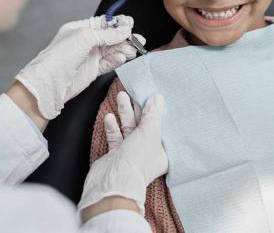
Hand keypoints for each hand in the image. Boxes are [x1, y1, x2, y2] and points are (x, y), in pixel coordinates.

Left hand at [14, 15, 139, 119]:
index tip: (130, 24)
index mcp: (80, 29)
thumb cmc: (60, 56)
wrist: (51, 83)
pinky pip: (109, 63)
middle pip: (111, 37)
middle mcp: (85, 42)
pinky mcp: (93, 70)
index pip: (103, 23)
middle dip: (125, 37)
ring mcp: (89, 56)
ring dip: (124, 49)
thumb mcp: (86, 37)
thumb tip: (125, 30)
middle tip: (138, 39)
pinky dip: (117, 60)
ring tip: (134, 50)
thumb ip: (108, 34)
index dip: (118, 23)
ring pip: (112, 50)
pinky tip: (122, 58)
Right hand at [78, 92, 167, 218]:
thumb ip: (153, 114)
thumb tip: (157, 98)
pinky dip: (113, 126)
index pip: (162, 127)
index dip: (158, 112)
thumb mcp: (150, 131)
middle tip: (134, 91)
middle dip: (138, 108)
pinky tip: (110, 116)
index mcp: (163, 151)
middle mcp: (148, 152)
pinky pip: (116, 136)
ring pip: (129, 128)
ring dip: (125, 113)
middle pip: (144, 125)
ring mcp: (131, 153)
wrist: (112, 182)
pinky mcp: (116, 155)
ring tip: (121, 96)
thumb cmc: (137, 158)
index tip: (154, 96)